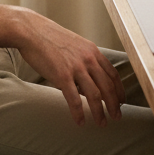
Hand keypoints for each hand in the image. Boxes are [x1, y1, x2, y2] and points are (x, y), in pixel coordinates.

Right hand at [15, 12, 125, 126]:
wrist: (31, 31)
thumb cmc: (50, 38)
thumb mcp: (75, 45)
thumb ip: (84, 59)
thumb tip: (87, 79)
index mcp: (93, 51)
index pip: (113, 74)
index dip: (119, 90)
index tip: (122, 101)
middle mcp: (88, 59)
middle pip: (108, 87)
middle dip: (115, 105)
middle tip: (117, 117)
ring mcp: (76, 68)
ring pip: (94, 95)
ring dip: (100, 112)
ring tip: (102, 123)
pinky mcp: (62, 75)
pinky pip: (74, 99)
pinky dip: (78, 113)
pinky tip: (80, 122)